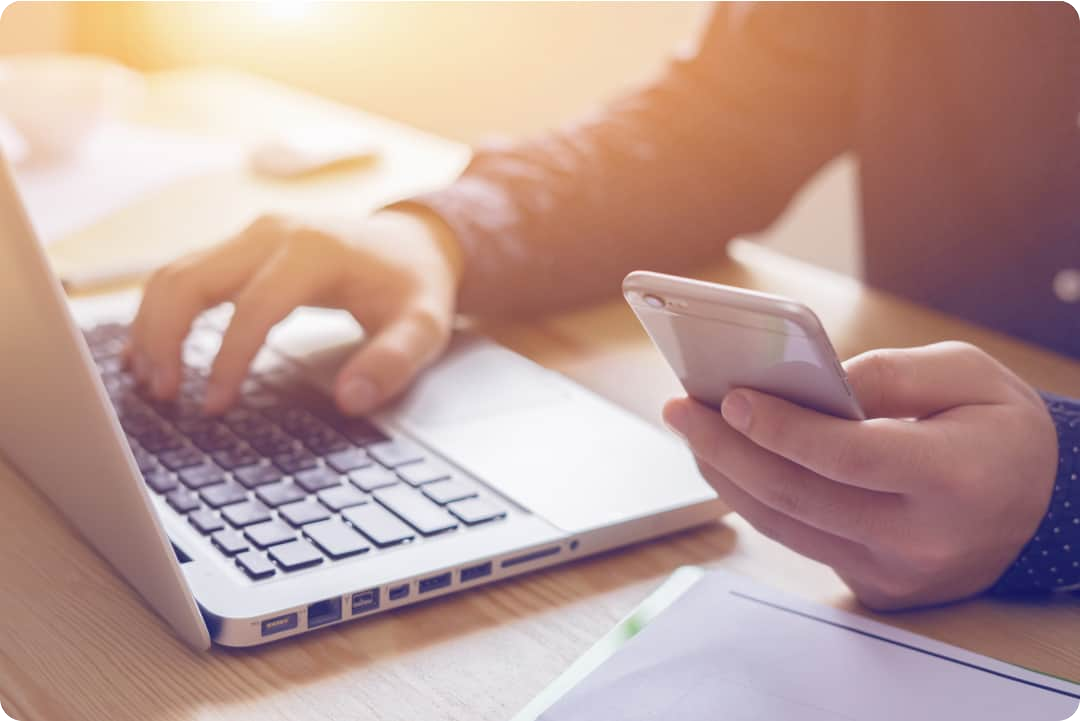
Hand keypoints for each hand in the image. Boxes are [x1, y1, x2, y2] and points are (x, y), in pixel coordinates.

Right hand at [126, 207, 463, 414]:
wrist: (414, 242)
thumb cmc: (414, 285)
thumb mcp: (423, 327)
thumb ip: (393, 362)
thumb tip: (351, 400)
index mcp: (315, 251)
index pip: (254, 307)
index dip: (228, 360)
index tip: (214, 405)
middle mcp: (273, 233)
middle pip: (192, 279)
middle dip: (165, 338)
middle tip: (162, 394)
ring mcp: (252, 236)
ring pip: (176, 273)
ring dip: (152, 326)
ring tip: (150, 381)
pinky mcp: (241, 247)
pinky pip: (184, 274)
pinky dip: (159, 311)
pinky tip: (147, 350)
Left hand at [663, 341, 1058, 609]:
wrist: (1038, 506)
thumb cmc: (999, 429)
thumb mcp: (969, 374)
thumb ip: (890, 372)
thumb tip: (809, 381)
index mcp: (956, 478)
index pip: (848, 456)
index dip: (782, 427)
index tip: (730, 398)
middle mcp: (924, 538)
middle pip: (799, 496)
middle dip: (727, 449)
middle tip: (681, 408)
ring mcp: (896, 573)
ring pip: (786, 526)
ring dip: (726, 477)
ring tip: (692, 431)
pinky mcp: (875, 587)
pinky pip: (798, 542)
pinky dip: (755, 501)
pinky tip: (729, 463)